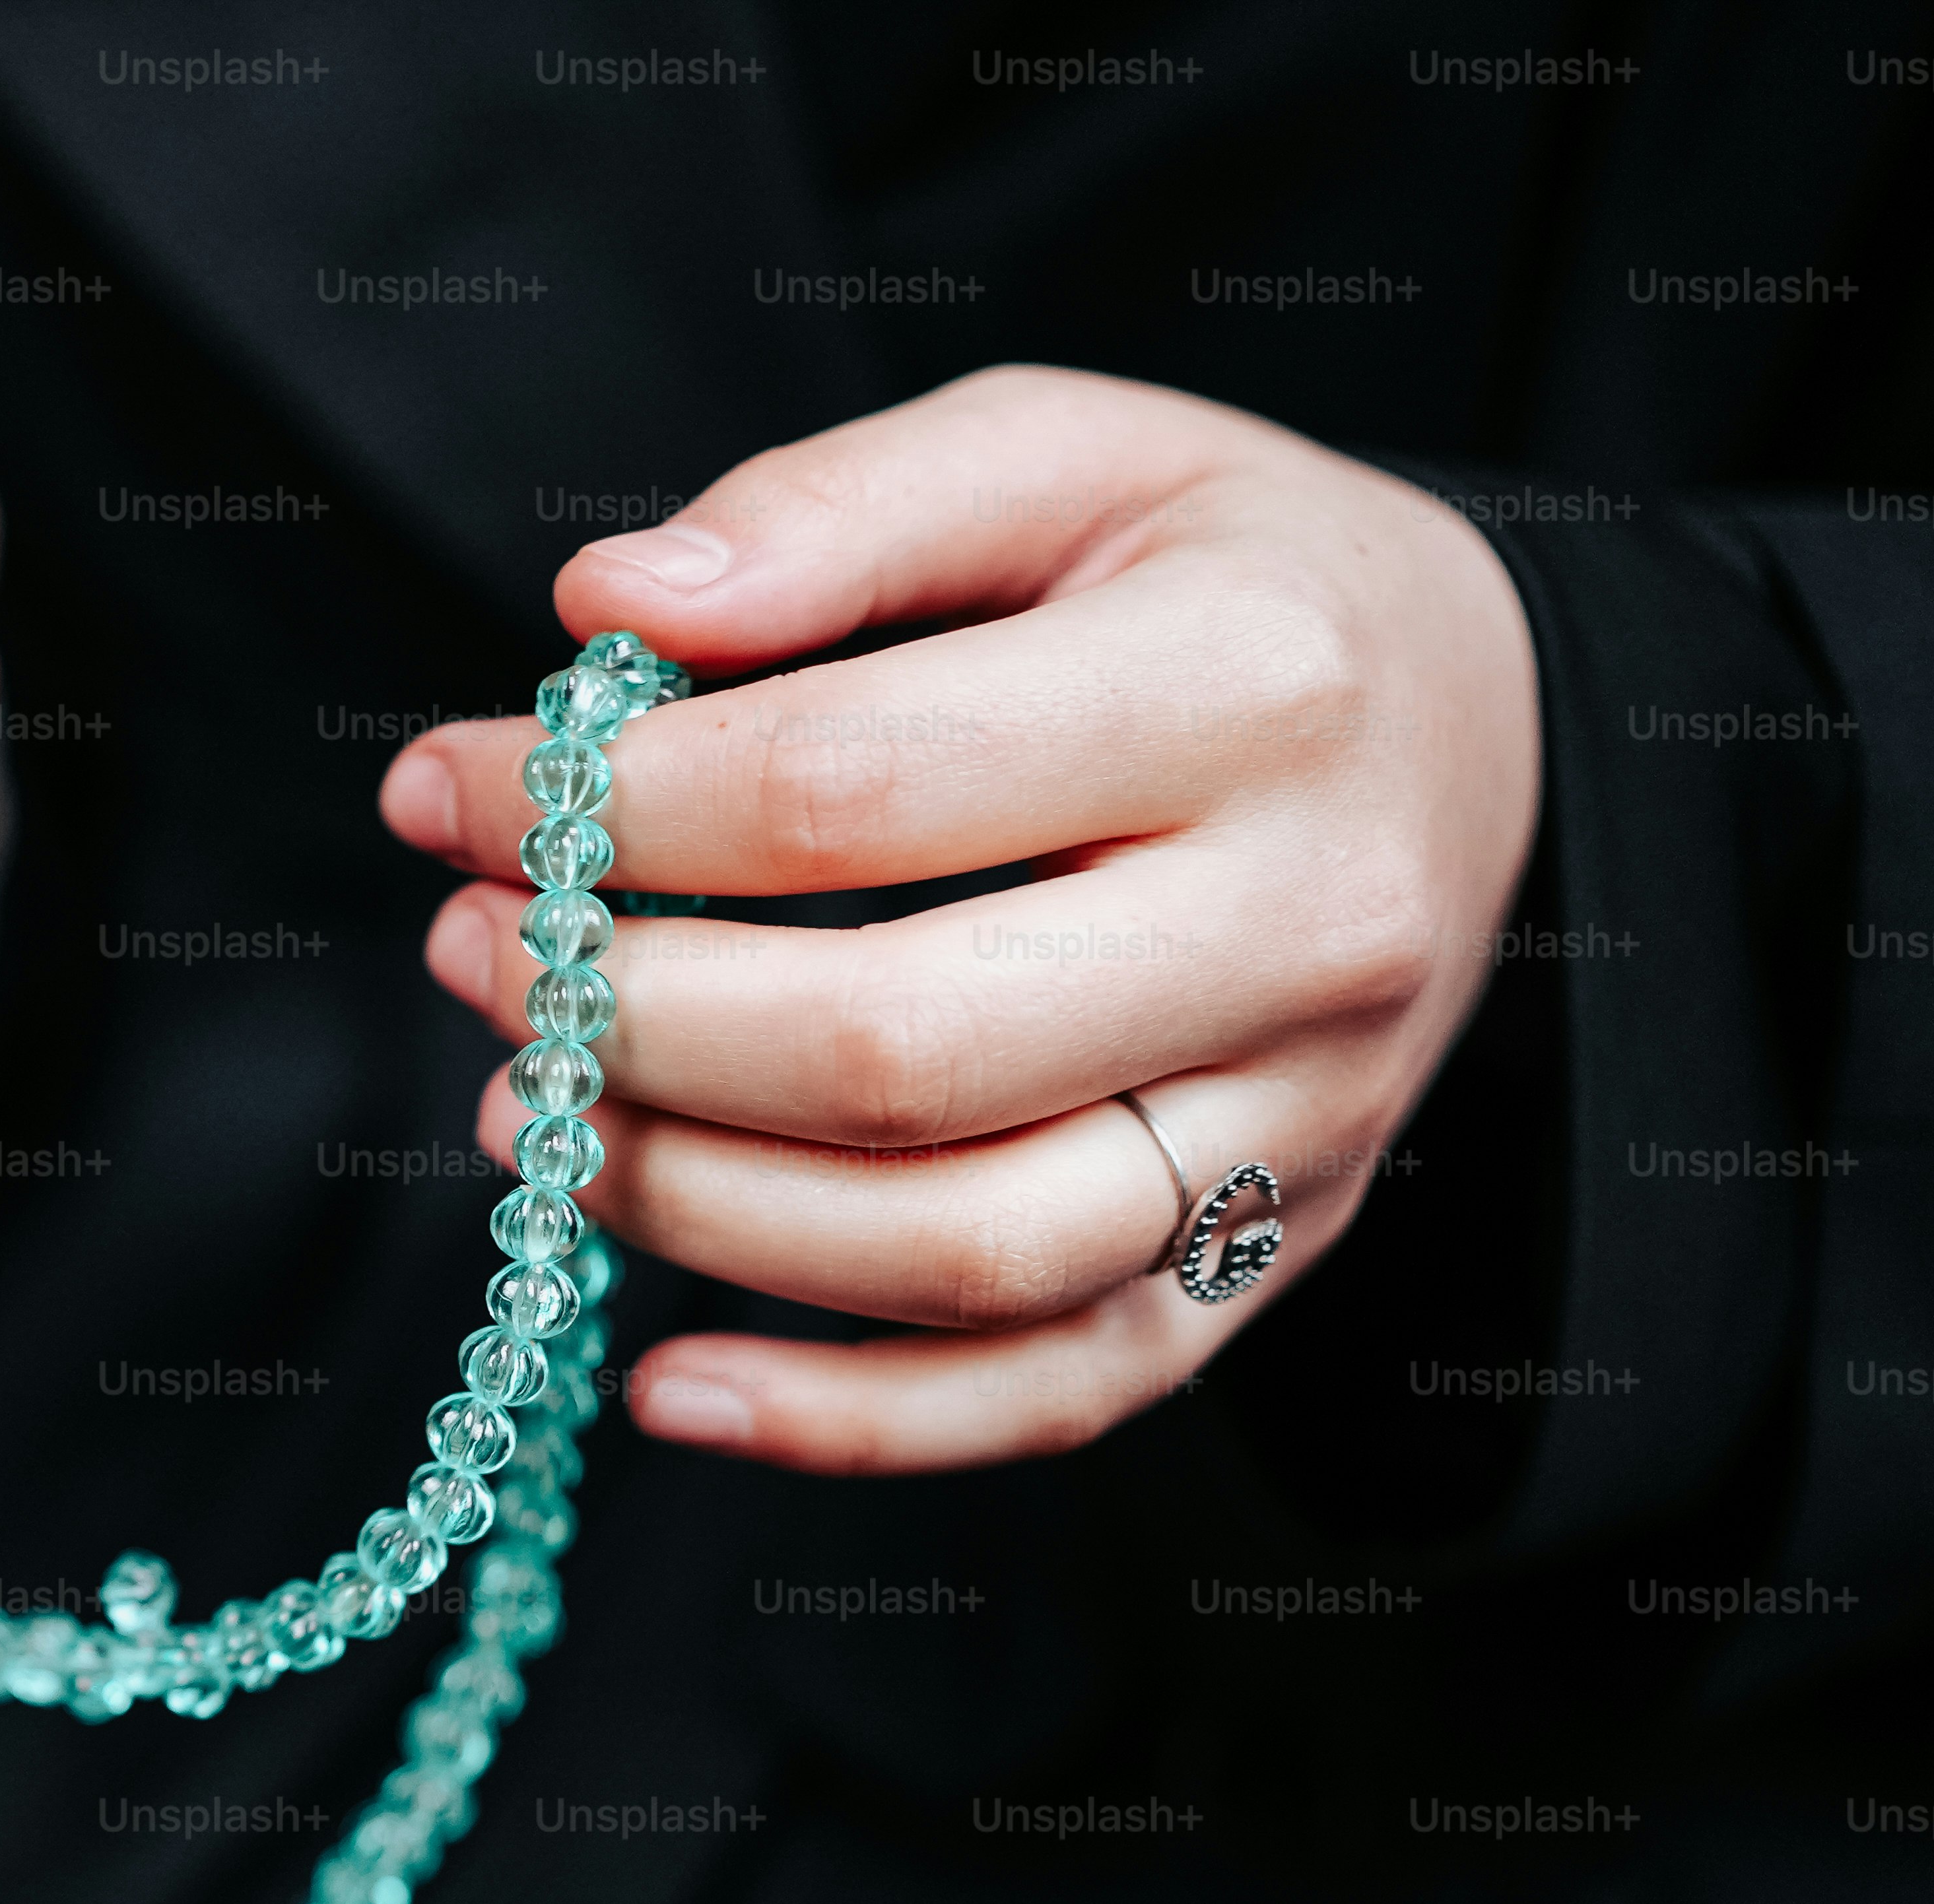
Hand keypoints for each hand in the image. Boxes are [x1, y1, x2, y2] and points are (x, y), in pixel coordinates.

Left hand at [378, 365, 1542, 1473]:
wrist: (1486, 729)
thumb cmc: (1226, 579)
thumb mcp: (1064, 450)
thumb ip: (834, 511)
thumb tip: (610, 607)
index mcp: (1256, 689)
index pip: (850, 791)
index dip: (597, 810)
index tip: (448, 790)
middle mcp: (1305, 932)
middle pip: (893, 1051)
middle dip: (622, 1021)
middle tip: (473, 955)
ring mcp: (1297, 1128)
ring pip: (956, 1250)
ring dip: (689, 1208)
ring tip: (529, 1116)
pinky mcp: (1266, 1259)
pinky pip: (1046, 1394)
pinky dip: (841, 1423)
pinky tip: (665, 1385)